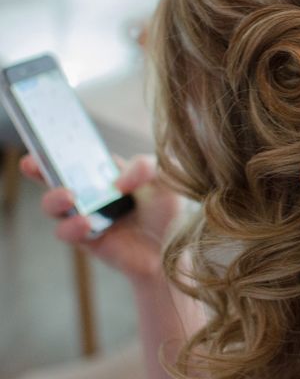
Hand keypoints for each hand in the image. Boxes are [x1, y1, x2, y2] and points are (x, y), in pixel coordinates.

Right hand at [21, 154, 181, 282]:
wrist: (177, 249)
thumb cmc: (171, 210)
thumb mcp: (165, 178)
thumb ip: (144, 167)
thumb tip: (117, 181)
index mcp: (110, 171)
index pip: (81, 155)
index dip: (61, 146)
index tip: (47, 139)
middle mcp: (94, 192)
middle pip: (58, 177)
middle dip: (41, 168)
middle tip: (33, 163)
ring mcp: (88, 215)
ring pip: (55, 206)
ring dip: (54, 198)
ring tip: (68, 196)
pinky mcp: (88, 240)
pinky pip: (68, 232)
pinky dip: (72, 226)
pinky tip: (86, 222)